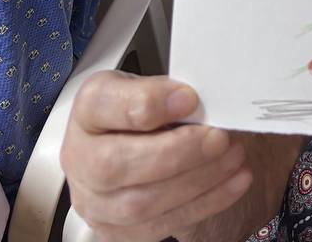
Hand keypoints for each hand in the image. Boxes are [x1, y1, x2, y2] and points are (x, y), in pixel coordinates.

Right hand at [60, 70, 253, 241]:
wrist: (133, 142)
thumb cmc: (144, 109)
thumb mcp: (153, 84)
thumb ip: (169, 91)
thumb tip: (194, 103)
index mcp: (88, 109)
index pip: (103, 105)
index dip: (149, 102)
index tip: (190, 99)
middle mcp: (79, 157)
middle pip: (115, 165)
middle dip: (178, 153)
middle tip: (219, 138)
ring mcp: (93, 201)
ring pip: (138, 204)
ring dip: (196, 181)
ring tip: (232, 158)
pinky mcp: (115, 230)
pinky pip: (158, 226)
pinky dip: (203, 204)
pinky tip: (232, 183)